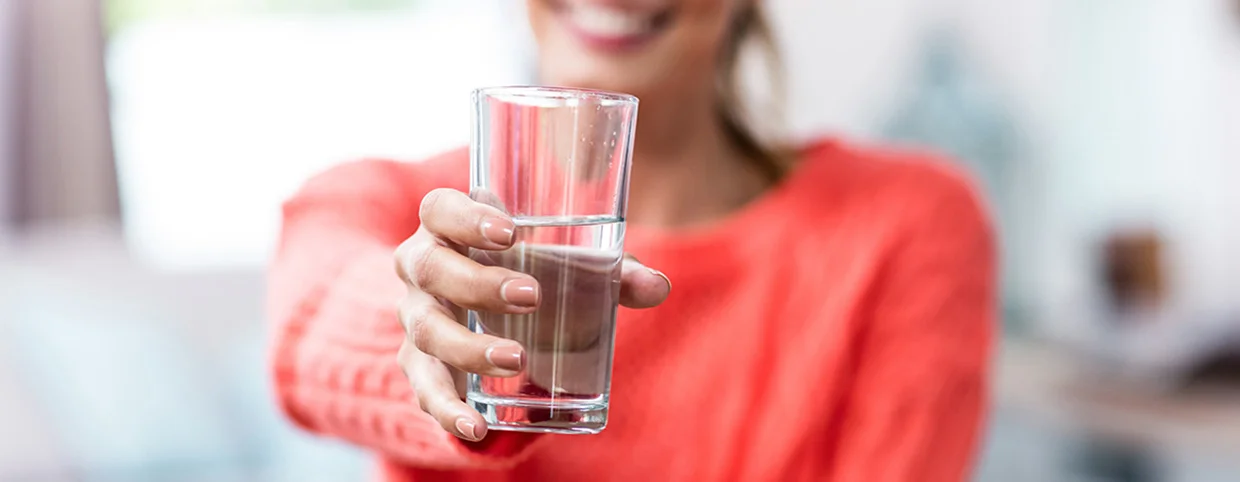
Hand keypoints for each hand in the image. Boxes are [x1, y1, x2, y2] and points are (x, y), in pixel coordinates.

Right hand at [393, 188, 670, 440]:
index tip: (511, 232)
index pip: (440, 209)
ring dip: (468, 347)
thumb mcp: (567, 267)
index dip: (466, 217)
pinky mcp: (420, 365)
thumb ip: (611, 272)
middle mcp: (422, 268)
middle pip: (429, 267)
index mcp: (449, 228)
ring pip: (426, 330)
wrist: (479, 318)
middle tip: (532, 296)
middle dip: (478, 283)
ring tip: (517, 359)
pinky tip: (476, 426)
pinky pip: (425, 389)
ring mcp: (416, 318)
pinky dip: (447, 410)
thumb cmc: (529, 272)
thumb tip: (658, 287)